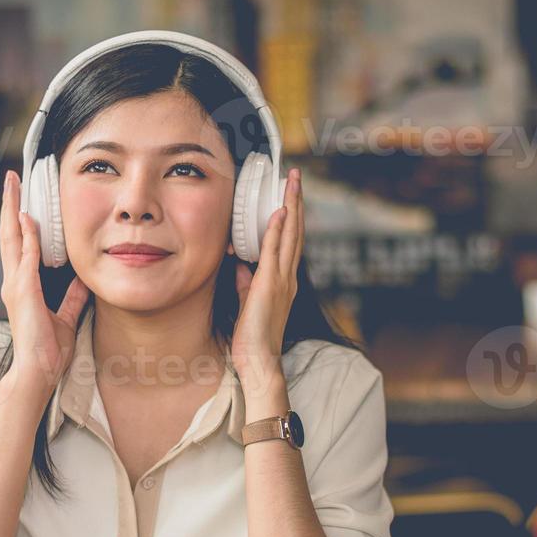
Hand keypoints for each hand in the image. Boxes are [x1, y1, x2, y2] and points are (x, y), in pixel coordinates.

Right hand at [0, 170, 89, 397]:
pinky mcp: (23, 291)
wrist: (39, 371)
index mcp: (22, 286)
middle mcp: (14, 281)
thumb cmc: (49, 349)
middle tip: (11, 177)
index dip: (19, 220)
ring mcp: (15, 285)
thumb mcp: (66, 317)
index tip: (22, 198)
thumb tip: (82, 279)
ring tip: (13, 185)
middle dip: (9, 204)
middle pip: (9, 234)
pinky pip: (25, 257)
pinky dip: (27, 236)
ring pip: (11, 238)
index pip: (19, 244)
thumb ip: (71, 297)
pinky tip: (28, 217)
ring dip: (12, 210)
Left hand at [232, 168, 302, 390]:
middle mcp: (287, 277)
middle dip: (295, 201)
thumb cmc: (252, 337)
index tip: (289, 193)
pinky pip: (275, 252)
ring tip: (291, 182)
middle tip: (294, 175)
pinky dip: (278, 231)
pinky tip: (278, 212)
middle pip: (295, 230)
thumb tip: (240, 265)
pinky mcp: (271, 286)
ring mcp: (282, 280)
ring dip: (291, 206)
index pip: (289, 240)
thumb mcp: (247, 302)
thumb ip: (246, 282)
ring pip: (290, 235)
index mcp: (283, 281)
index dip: (291, 214)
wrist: (258, 360)